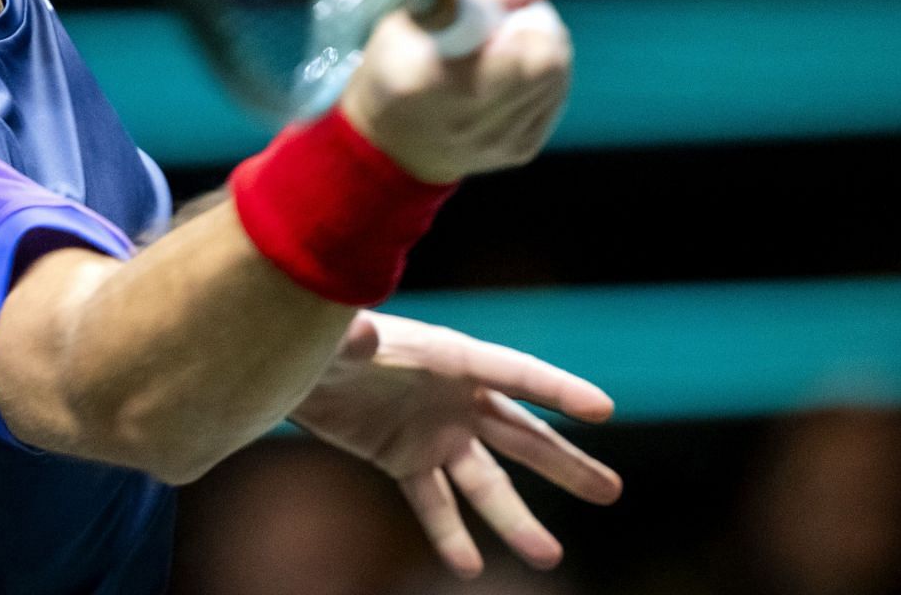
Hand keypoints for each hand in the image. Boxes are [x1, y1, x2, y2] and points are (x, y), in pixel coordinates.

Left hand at [289, 310, 620, 578]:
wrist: (289, 360)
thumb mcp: (336, 336)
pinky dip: (449, 533)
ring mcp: (434, 430)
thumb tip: (358, 333)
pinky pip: (434, 502)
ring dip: (515, 518)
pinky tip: (468, 566)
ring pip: (486, 480)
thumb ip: (351, 339)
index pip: (515, 373)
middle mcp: (454, 396)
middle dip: (565, 463)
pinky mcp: (405, 458)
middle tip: (611, 491)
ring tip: (549, 557)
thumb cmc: (319, 333)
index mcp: (450, 356)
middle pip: (521, 433)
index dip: (557, 389)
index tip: (603, 410)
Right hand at [341, 0, 571, 182]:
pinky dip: (541, 78)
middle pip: (547, 63)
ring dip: (541, 52)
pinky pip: (555, 99)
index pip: (517, 51)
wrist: (392, 141)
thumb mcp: (416, 8)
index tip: (496, 14)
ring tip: (506, 48)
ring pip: (557, 78)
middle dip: (538, 30)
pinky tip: (511, 74)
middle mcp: (468, 122)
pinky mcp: (521, 151)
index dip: (518, 22)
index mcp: (429, 83)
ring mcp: (499, 144)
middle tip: (508, 25)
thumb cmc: (397, 62)